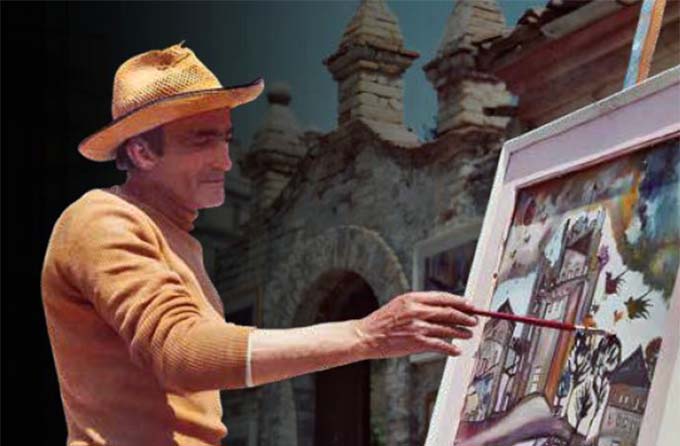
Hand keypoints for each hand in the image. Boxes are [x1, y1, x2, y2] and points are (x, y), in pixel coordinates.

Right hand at [352, 291, 477, 358]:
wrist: (367, 336)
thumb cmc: (382, 321)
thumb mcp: (400, 305)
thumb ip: (419, 304)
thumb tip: (441, 308)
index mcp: (412, 298)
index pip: (442, 297)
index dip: (459, 301)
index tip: (470, 305)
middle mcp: (417, 311)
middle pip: (449, 312)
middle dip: (465, 317)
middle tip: (474, 321)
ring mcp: (417, 327)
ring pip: (447, 329)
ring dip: (461, 332)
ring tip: (468, 334)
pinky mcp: (416, 342)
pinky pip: (440, 345)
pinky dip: (450, 348)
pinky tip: (456, 350)